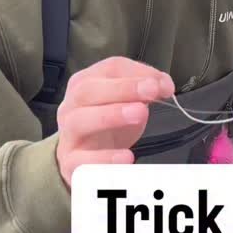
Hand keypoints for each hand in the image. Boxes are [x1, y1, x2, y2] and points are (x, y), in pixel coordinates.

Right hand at [56, 56, 173, 188]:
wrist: (82, 159)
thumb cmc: (106, 126)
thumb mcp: (126, 104)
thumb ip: (144, 92)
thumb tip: (164, 86)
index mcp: (86, 84)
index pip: (109, 69)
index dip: (138, 73)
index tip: (163, 84)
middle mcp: (71, 106)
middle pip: (88, 90)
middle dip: (123, 88)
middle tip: (151, 91)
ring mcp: (68, 134)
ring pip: (79, 121)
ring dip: (111, 115)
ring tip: (140, 114)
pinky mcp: (70, 163)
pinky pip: (81, 160)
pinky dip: (104, 158)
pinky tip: (126, 156)